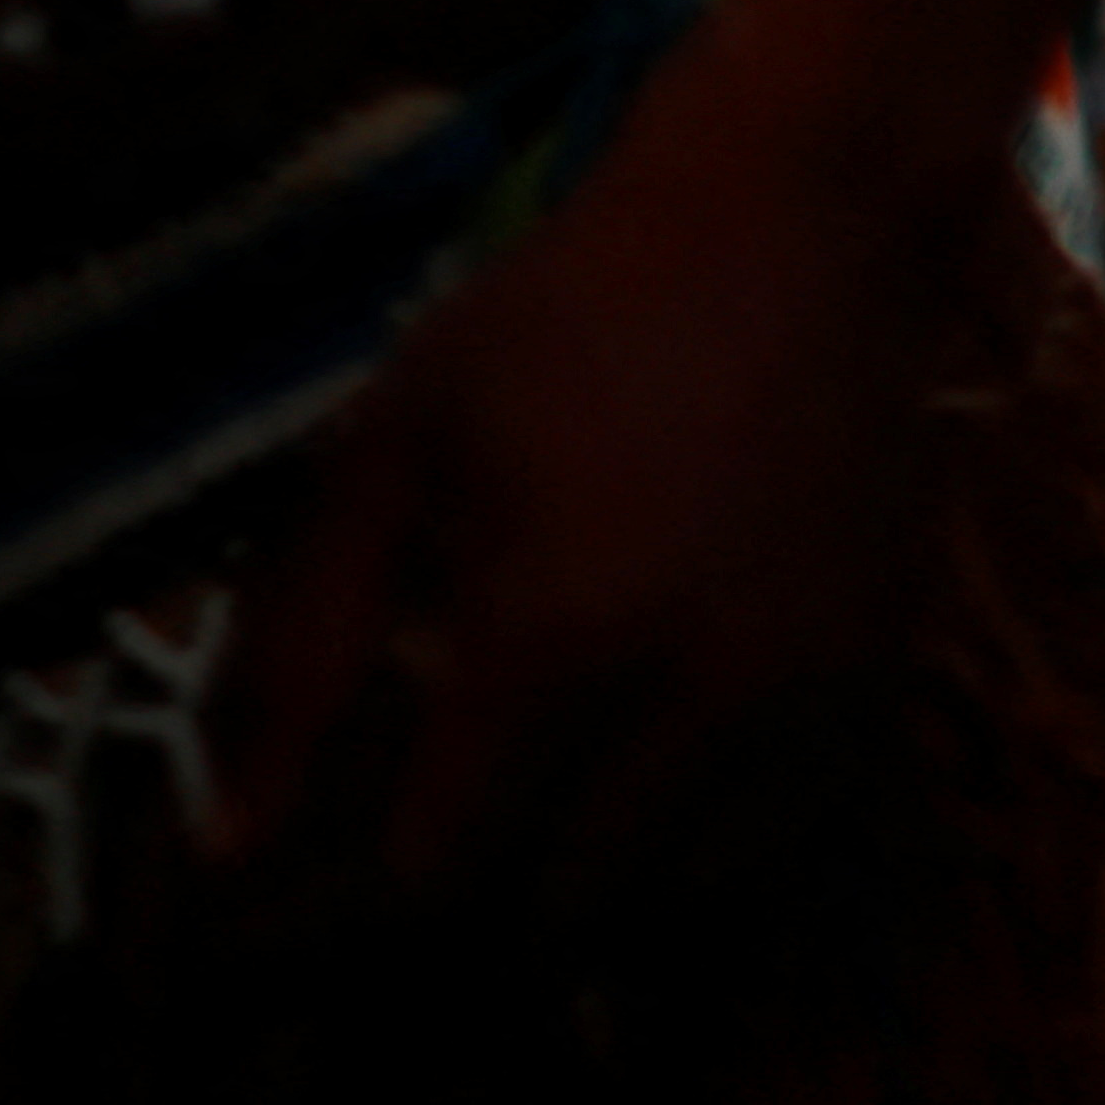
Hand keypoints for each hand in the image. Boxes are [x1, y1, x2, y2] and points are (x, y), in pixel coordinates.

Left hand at [218, 100, 955, 898]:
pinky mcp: (876, 649)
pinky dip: (717, 807)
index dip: (384, 884)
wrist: (796, 210)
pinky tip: (665, 738)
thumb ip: (289, 646)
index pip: (445, 860)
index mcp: (547, 640)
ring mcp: (801, 677)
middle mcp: (687, 688)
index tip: (357, 868)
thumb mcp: (385, 450)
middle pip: (569, 894)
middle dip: (496, 893)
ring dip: (609, 866)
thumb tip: (228, 840)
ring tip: (554, 804)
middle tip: (456, 828)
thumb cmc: (565, 317)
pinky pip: (785, 802)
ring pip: (687, 868)